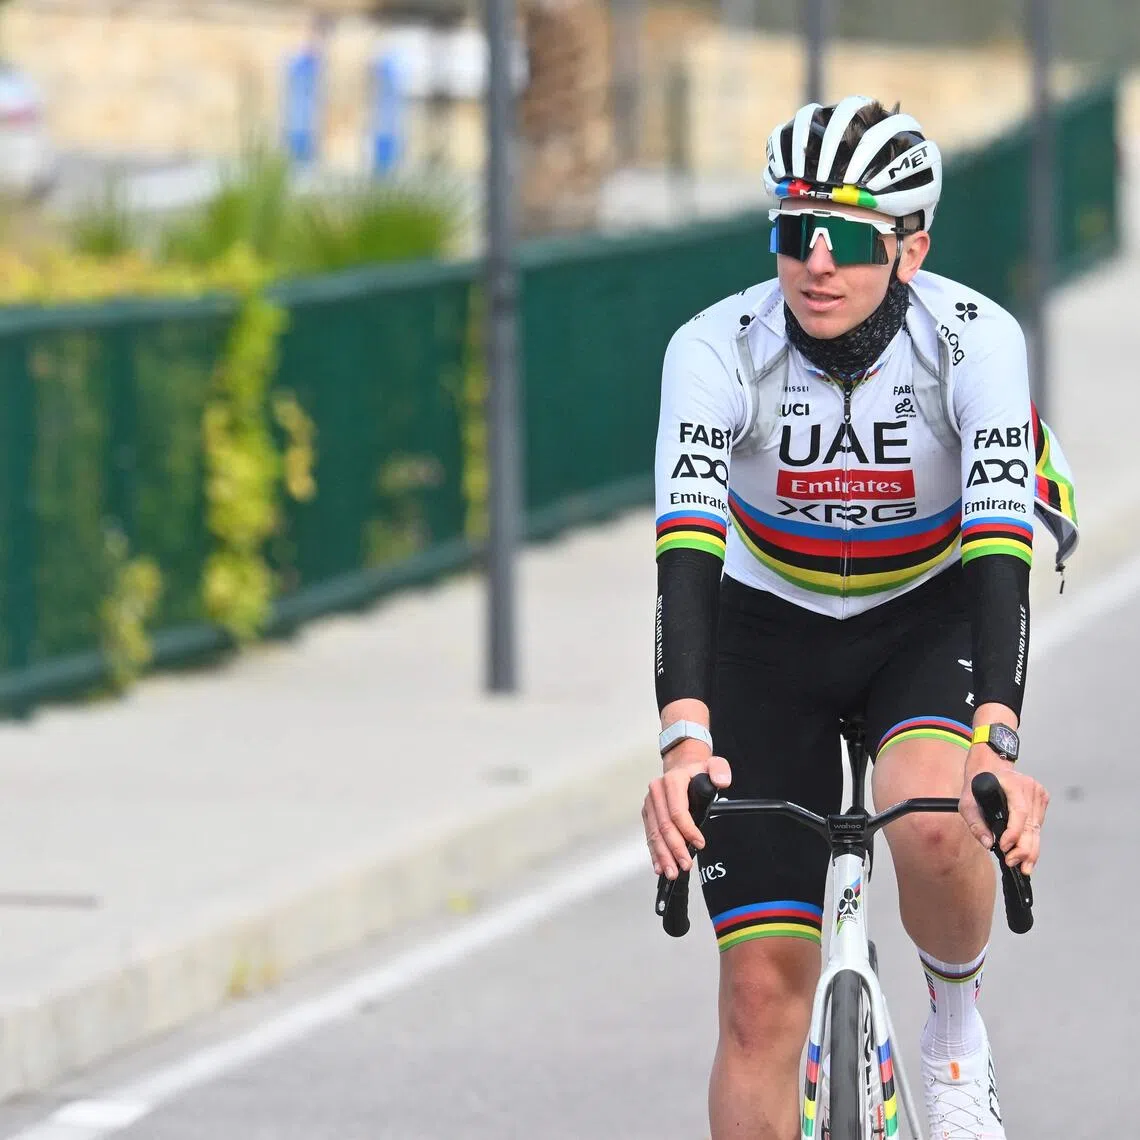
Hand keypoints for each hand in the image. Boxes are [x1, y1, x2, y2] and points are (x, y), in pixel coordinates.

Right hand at [642, 742, 731, 879]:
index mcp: (672, 781)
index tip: (700, 843)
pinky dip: (654, 852)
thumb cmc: (697, 772)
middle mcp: (657, 791)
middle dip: (674, 848)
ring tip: (672, 871)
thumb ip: (720, 771)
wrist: (681, 768)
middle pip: (664, 826)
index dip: (688, 830)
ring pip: (654, 833)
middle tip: (685, 864)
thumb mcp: (713, 765)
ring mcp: (650, 803)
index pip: (677, 811)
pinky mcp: (648, 813)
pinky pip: (649, 835)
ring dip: (663, 855)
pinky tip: (659, 865)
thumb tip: (722, 781)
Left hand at [959, 744, 1049, 874]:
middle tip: (1016, 865)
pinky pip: (1038, 824)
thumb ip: (975, 823)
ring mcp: (1038, 793)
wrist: (990, 766)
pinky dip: (1033, 839)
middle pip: (1031, 824)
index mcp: (1012, 784)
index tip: (1005, 847)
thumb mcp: (967, 801)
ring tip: (1024, 866)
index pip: (1019, 812)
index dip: (1014, 832)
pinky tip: (1027, 852)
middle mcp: (1029, 787)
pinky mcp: (1042, 799)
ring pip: (1037, 828)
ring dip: (1031, 848)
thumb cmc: (977, 784)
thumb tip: (988, 843)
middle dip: (1024, 849)